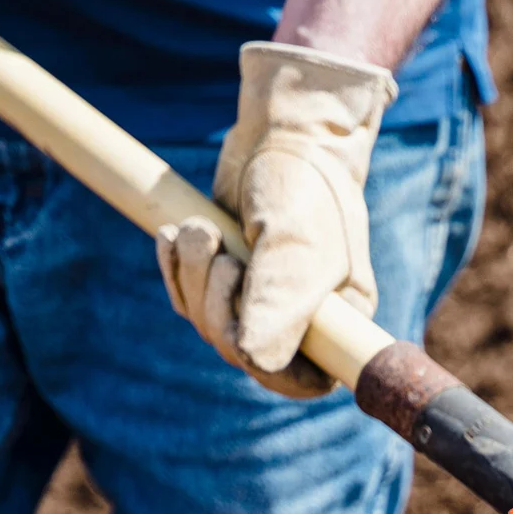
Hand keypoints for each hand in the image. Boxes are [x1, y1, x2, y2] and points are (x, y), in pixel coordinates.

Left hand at [157, 42, 396, 396]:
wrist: (284, 133)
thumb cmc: (304, 186)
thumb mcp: (296, 244)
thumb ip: (278, 305)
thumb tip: (249, 361)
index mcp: (338, 324)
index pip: (299, 381)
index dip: (264, 364)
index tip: (243, 320)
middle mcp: (301, 321)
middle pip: (240, 352)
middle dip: (214, 301)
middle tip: (216, 249)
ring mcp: (260, 302)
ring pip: (208, 324)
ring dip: (192, 276)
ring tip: (199, 228)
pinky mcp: (225, 279)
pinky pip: (188, 298)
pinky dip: (176, 267)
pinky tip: (175, 235)